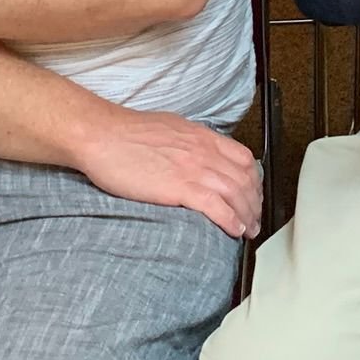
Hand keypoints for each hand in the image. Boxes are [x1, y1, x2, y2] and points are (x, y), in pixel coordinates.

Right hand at [74, 104, 261, 238]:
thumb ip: (188, 142)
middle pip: (244, 178)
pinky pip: (216, 206)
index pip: (243, 157)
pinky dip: (230, 220)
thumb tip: (196, 155)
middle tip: (256, 219)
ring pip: (236, 193)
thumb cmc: (127, 133)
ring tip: (249, 231)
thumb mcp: (169, 128)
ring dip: (247, 215)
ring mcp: (194, 168)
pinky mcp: (180, 187)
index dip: (254, 180)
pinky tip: (234, 231)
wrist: (103, 136)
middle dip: (255, 202)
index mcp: (202, 136)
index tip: (253, 195)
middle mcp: (204, 151)